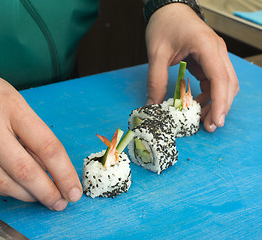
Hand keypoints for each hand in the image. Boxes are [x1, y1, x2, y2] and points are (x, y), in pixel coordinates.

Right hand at [0, 60, 81, 210]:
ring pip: (3, 183)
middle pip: (25, 171)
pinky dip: (5, 191)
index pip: (47, 147)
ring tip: (42, 197)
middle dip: (48, 192)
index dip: (64, 173)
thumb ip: (34, 133)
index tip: (73, 189)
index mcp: (12, 109)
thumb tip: (51, 166)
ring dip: (28, 195)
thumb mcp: (18, 103)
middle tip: (60, 201)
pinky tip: (18, 189)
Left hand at [145, 3, 238, 131]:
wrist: (168, 10)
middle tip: (208, 126)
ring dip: (217, 103)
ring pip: (224, 84)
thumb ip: (156, 81)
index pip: (220, 78)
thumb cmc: (164, 25)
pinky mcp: (209, 60)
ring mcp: (215, 56)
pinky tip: (196, 104)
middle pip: (228, 84)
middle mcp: (216, 52)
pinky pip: (214, 81)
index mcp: (207, 46)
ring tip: (202, 119)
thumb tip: (153, 105)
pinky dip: (209, 95)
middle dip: (221, 107)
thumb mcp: (156, 54)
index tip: (215, 121)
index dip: (220, 102)